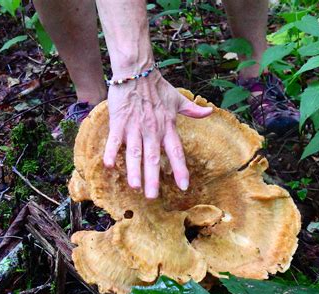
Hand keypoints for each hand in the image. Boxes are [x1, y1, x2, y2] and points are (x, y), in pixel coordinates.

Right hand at [103, 71, 212, 198]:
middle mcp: (152, 131)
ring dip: (134, 170)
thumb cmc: (157, 86)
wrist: (137, 71)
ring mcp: (135, 127)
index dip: (180, 170)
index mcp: (167, 127)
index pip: (176, 152)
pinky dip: (111, 152)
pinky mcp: (119, 122)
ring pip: (135, 153)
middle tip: (152, 197)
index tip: (184, 186)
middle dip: (153, 179)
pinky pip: (115, 140)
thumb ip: (192, 110)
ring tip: (135, 187)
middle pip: (153, 158)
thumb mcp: (177, 99)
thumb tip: (210, 111)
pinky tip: (109, 166)